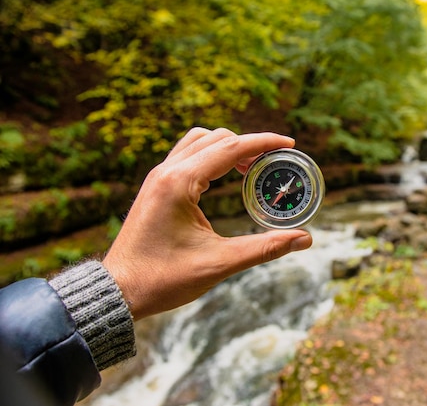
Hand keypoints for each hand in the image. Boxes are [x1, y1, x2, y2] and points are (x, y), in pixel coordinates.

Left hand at [102, 128, 312, 319]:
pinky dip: (210, 155)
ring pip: (198, 141)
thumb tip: (304, 239)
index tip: (289, 142)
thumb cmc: (162, 279)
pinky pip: (186, 155)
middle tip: (275, 161)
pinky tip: (224, 176)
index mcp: (179, 183)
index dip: (264, 142)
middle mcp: (167, 172)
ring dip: (228, 146)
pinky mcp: (156, 187)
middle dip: (249, 144)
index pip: (230, 148)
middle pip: (216, 138)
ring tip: (250, 166)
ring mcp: (158, 177)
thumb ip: (265, 248)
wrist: (118, 291)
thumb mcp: (219, 263)